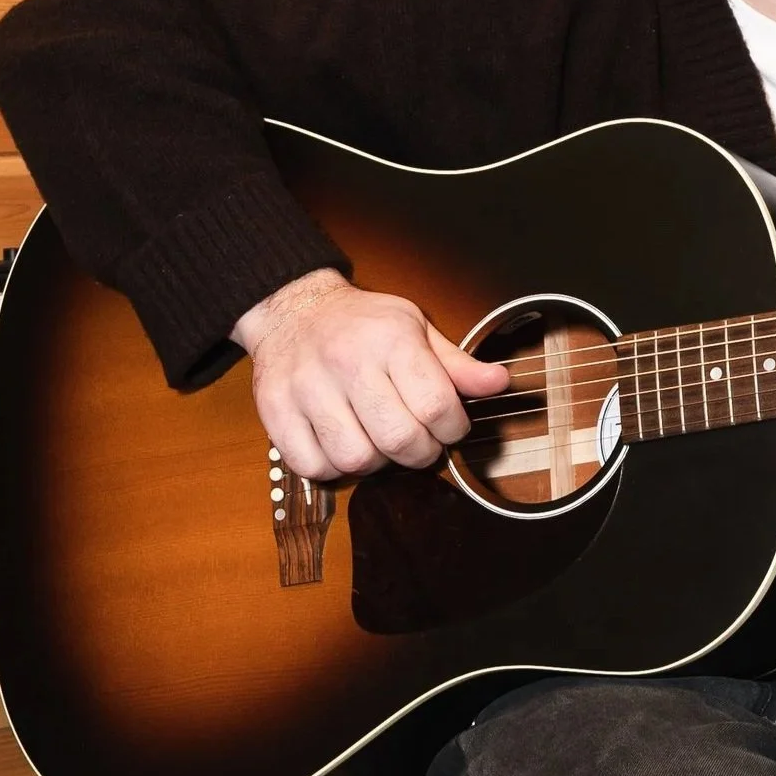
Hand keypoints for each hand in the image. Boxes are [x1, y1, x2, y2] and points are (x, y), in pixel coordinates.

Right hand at [230, 268, 510, 479]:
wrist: (292, 308)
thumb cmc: (362, 325)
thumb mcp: (415, 329)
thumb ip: (457, 364)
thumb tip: (500, 383)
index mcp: (391, 340)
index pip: (437, 407)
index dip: (453, 429)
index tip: (449, 427)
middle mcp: (347, 362)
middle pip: (399, 440)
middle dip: (421, 453)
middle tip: (418, 443)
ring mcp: (307, 388)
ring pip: (355, 459)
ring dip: (376, 462)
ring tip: (377, 442)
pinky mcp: (275, 410)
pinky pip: (312, 465)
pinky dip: (332, 467)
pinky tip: (342, 445)